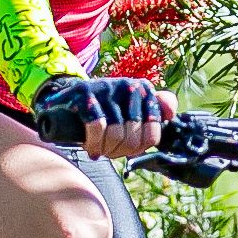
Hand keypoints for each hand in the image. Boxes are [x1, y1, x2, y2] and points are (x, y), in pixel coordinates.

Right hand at [31, 73, 178, 158]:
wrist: (66, 101)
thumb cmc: (104, 110)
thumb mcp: (132, 109)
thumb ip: (157, 108)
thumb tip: (171, 112)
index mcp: (145, 90)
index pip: (152, 136)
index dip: (136, 149)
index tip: (124, 147)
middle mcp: (129, 85)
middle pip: (133, 139)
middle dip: (118, 151)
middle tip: (107, 150)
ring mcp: (107, 87)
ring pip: (116, 135)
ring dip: (104, 149)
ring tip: (98, 148)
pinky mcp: (85, 93)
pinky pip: (97, 127)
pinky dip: (93, 143)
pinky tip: (89, 146)